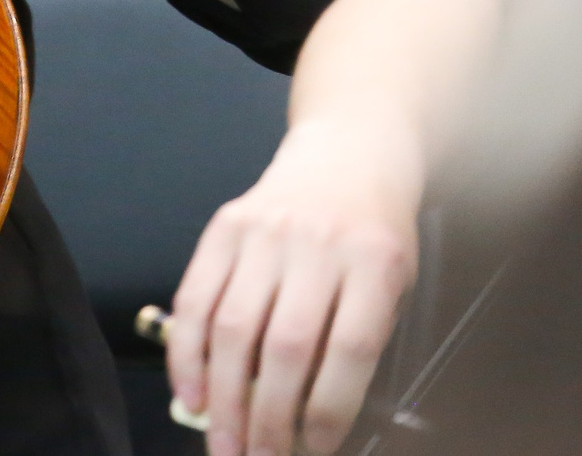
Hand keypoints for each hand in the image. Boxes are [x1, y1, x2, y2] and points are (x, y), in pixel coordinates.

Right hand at [167, 115, 423, 455]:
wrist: (347, 155)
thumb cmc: (374, 233)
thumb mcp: (393, 283)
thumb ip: (358, 342)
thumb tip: (306, 421)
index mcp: (375, 262)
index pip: (349, 350)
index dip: (327, 412)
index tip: (314, 451)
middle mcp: (318, 244)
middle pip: (286, 348)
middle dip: (266, 419)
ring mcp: (265, 232)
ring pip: (234, 330)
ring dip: (223, 400)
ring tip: (223, 444)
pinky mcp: (224, 227)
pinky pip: (196, 299)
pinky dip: (187, 355)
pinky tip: (192, 393)